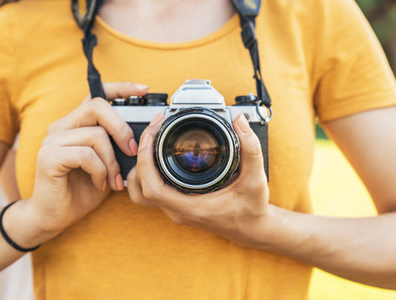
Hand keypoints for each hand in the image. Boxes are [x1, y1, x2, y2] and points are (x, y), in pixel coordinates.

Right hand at [27, 82, 148, 236]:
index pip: (96, 95)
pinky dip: (99, 170)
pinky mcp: (48, 157)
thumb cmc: (83, 190)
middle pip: (97, 107)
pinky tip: (99, 183)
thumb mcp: (108, 164)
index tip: (143, 89)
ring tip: (113, 180)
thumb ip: (118, 147)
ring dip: (112, 161)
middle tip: (132, 151)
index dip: (121, 88)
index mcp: (76, 124)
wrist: (56, 216)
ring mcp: (52, 141)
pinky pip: (85, 154)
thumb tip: (145, 136)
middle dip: (122, 128)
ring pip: (95, 134)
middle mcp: (62, 126)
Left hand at [127, 113, 271, 247]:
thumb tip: (240, 122)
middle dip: (141, 156)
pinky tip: (157, 158)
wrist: (252, 230)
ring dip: (140, 167)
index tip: (151, 136)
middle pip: (140, 187)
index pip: (152, 188)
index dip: (145, 161)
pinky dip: (147, 174)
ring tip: (150, 144)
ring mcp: (175, 209)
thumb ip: (250, 150)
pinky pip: (151, 191)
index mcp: (191, 207)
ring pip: (141, 192)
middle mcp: (178, 210)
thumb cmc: (252, 210)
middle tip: (153, 132)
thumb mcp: (256, 180)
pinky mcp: (176, 206)